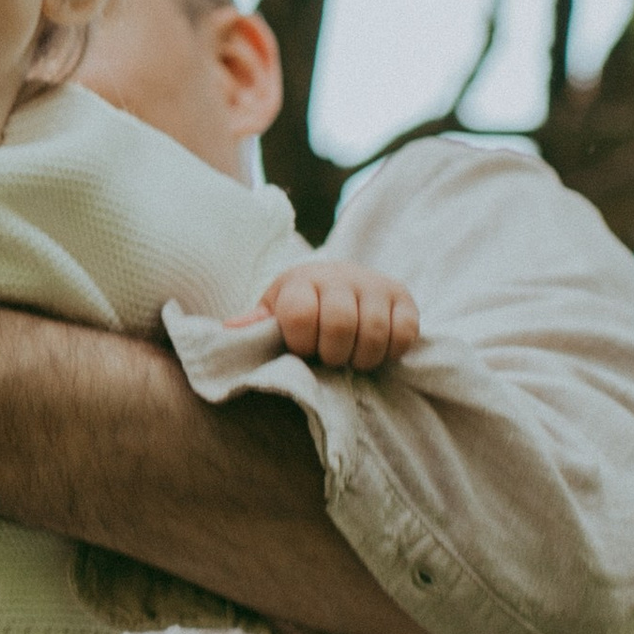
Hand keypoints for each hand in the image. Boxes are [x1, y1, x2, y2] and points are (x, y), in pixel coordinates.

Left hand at [260, 260, 419, 372]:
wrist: (340, 282)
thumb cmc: (302, 305)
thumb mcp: (275, 311)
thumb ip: (256, 323)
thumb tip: (228, 331)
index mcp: (301, 280)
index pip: (300, 315)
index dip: (301, 343)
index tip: (301, 349)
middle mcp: (340, 275)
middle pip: (340, 325)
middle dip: (332, 354)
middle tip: (328, 358)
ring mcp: (374, 284)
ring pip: (374, 332)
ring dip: (361, 358)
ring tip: (350, 358)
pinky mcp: (403, 297)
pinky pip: (404, 332)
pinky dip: (390, 351)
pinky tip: (375, 350)